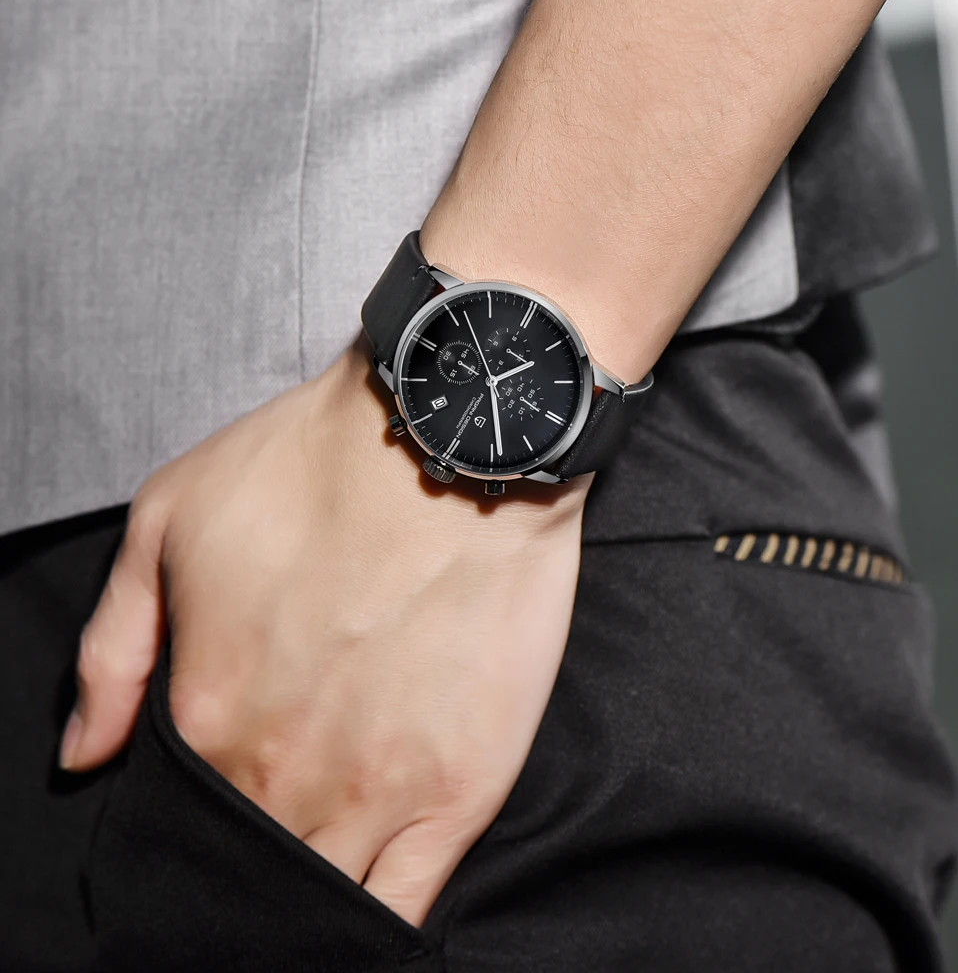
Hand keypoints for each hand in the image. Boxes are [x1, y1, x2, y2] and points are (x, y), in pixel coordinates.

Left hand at [60, 334, 589, 926]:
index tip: (225, 795)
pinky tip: (362, 915)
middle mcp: (288, 774)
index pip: (187, 817)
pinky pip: (406, 905)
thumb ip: (112, 651)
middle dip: (250, 867)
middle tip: (274, 828)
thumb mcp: (169, 520)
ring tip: (316, 870)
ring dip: (309, 902)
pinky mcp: (461, 790)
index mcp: (213, 717)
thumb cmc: (316, 468)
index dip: (199, 818)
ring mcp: (380, 792)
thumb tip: (85, 755)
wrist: (454, 443)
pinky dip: (375, 925)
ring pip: (325, 899)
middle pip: (255, 866)